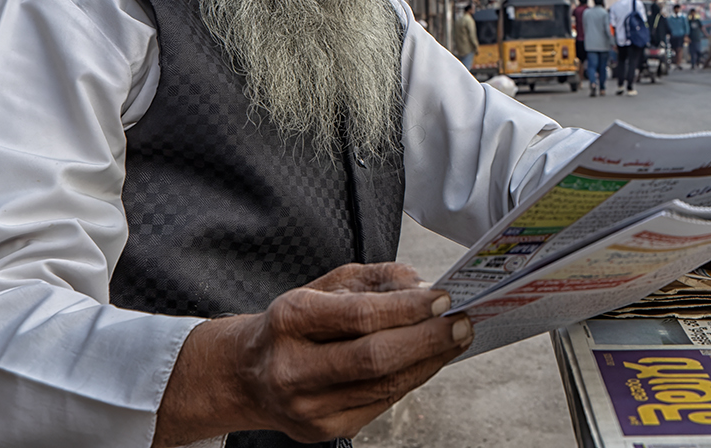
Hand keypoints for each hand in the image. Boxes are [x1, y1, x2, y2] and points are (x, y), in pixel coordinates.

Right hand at [153, 262, 469, 446]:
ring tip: (455, 340)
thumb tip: (425, 288)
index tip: (443, 298)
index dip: (408, 309)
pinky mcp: (323, 430)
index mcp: (290, 319)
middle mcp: (293, 367)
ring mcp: (307, 406)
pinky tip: (429, 361)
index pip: (360, 316)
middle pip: (375, 358)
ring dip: (429, 362)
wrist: (248, 374)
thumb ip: (378, 280)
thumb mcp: (327, 285)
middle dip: (428, 340)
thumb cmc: (296, 323)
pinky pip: (381, 403)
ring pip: (384, 386)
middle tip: (462, 322)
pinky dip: (412, 380)